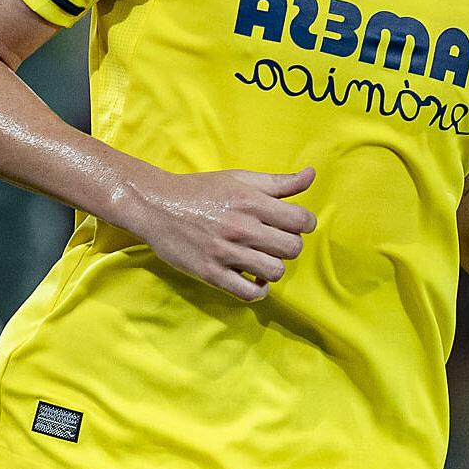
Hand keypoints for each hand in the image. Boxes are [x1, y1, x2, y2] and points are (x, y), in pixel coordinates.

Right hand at [124, 166, 316, 301]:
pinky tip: (253, 278)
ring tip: (262, 259)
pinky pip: (249, 293)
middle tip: (275, 241)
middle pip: (292, 248)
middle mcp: (241, 228)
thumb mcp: (241, 179)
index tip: (294, 224)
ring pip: (275, 272)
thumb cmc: (202, 191)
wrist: (156, 205)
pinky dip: (258, 290)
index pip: (301, 221)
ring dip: (274, 267)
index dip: (305, 223)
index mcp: (252, 202)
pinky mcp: (211, 274)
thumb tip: (312, 174)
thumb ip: (279, 182)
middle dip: (290, 245)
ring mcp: (225, 253)